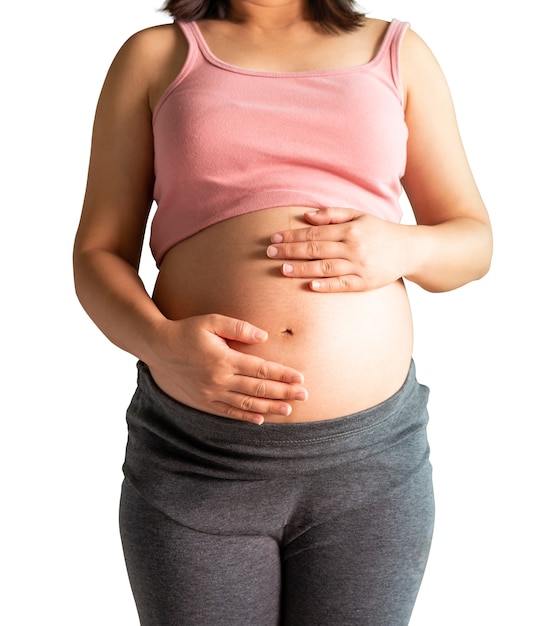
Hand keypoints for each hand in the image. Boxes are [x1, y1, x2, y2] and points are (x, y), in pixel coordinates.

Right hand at [148, 314, 307, 424]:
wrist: (157, 348)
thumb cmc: (186, 331)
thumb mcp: (211, 321)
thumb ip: (238, 327)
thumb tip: (264, 336)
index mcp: (225, 359)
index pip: (261, 369)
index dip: (283, 375)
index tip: (300, 377)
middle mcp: (220, 380)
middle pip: (259, 389)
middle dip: (284, 393)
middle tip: (304, 395)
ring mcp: (211, 394)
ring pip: (247, 405)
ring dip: (270, 408)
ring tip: (289, 410)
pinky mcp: (203, 402)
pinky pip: (228, 413)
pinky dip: (245, 417)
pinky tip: (260, 419)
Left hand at [266, 207, 410, 291]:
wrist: (410, 250)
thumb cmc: (380, 231)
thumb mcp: (359, 216)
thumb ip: (332, 214)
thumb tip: (306, 216)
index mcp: (350, 229)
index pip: (315, 232)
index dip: (293, 235)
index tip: (274, 238)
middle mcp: (354, 247)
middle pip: (316, 249)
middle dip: (290, 251)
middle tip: (269, 253)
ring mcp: (360, 266)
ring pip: (325, 267)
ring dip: (302, 269)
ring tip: (282, 269)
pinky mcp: (366, 283)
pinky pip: (343, 285)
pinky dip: (327, 285)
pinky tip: (310, 285)